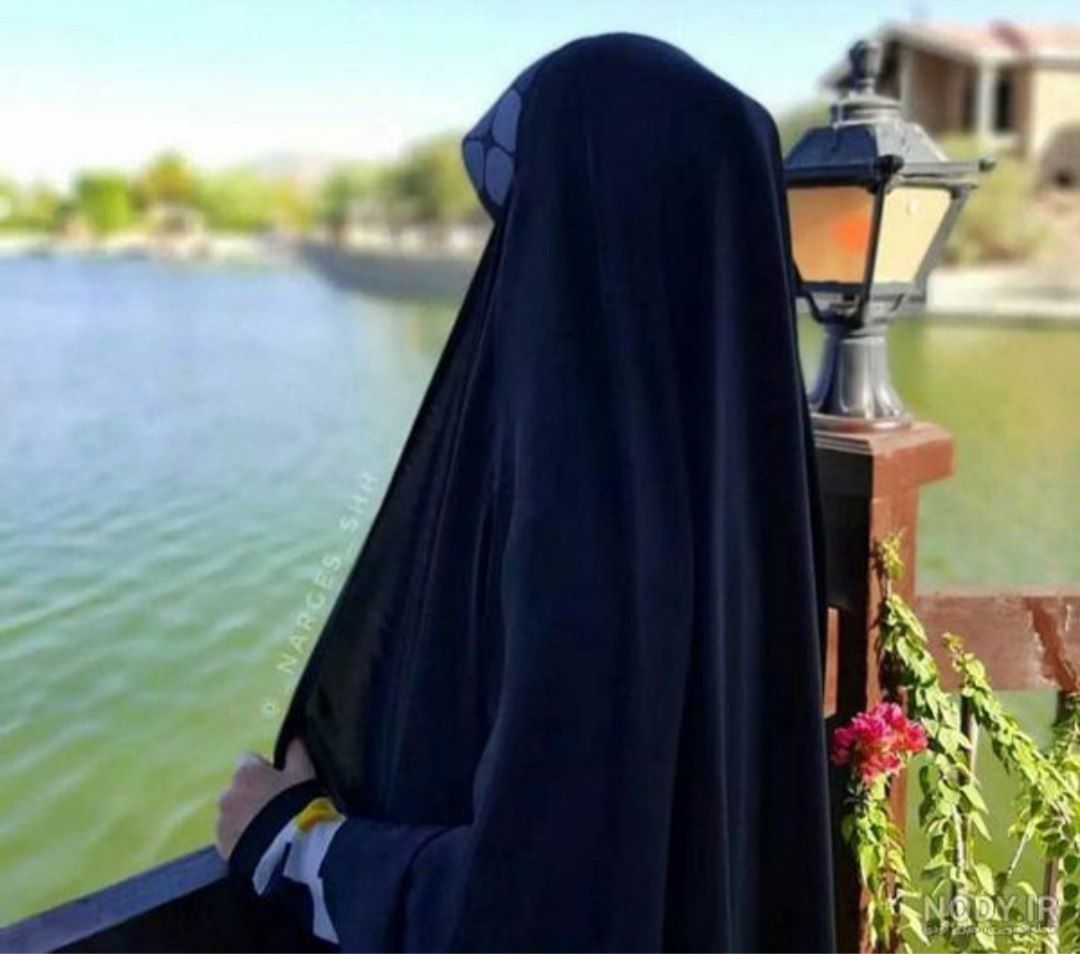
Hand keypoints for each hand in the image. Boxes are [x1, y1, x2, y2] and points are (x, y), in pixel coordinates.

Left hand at [216, 738, 315, 859]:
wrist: (288, 849)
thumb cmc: (297, 804)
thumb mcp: (304, 773)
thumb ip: (297, 752)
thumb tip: (294, 737)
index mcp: (245, 772)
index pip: (248, 760)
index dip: (264, 769)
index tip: (279, 781)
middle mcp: (227, 793)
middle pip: (238, 788)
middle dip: (253, 794)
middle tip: (276, 807)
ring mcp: (221, 821)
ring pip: (233, 813)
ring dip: (245, 816)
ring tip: (269, 829)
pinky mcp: (221, 846)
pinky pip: (230, 836)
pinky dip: (241, 837)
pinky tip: (261, 844)